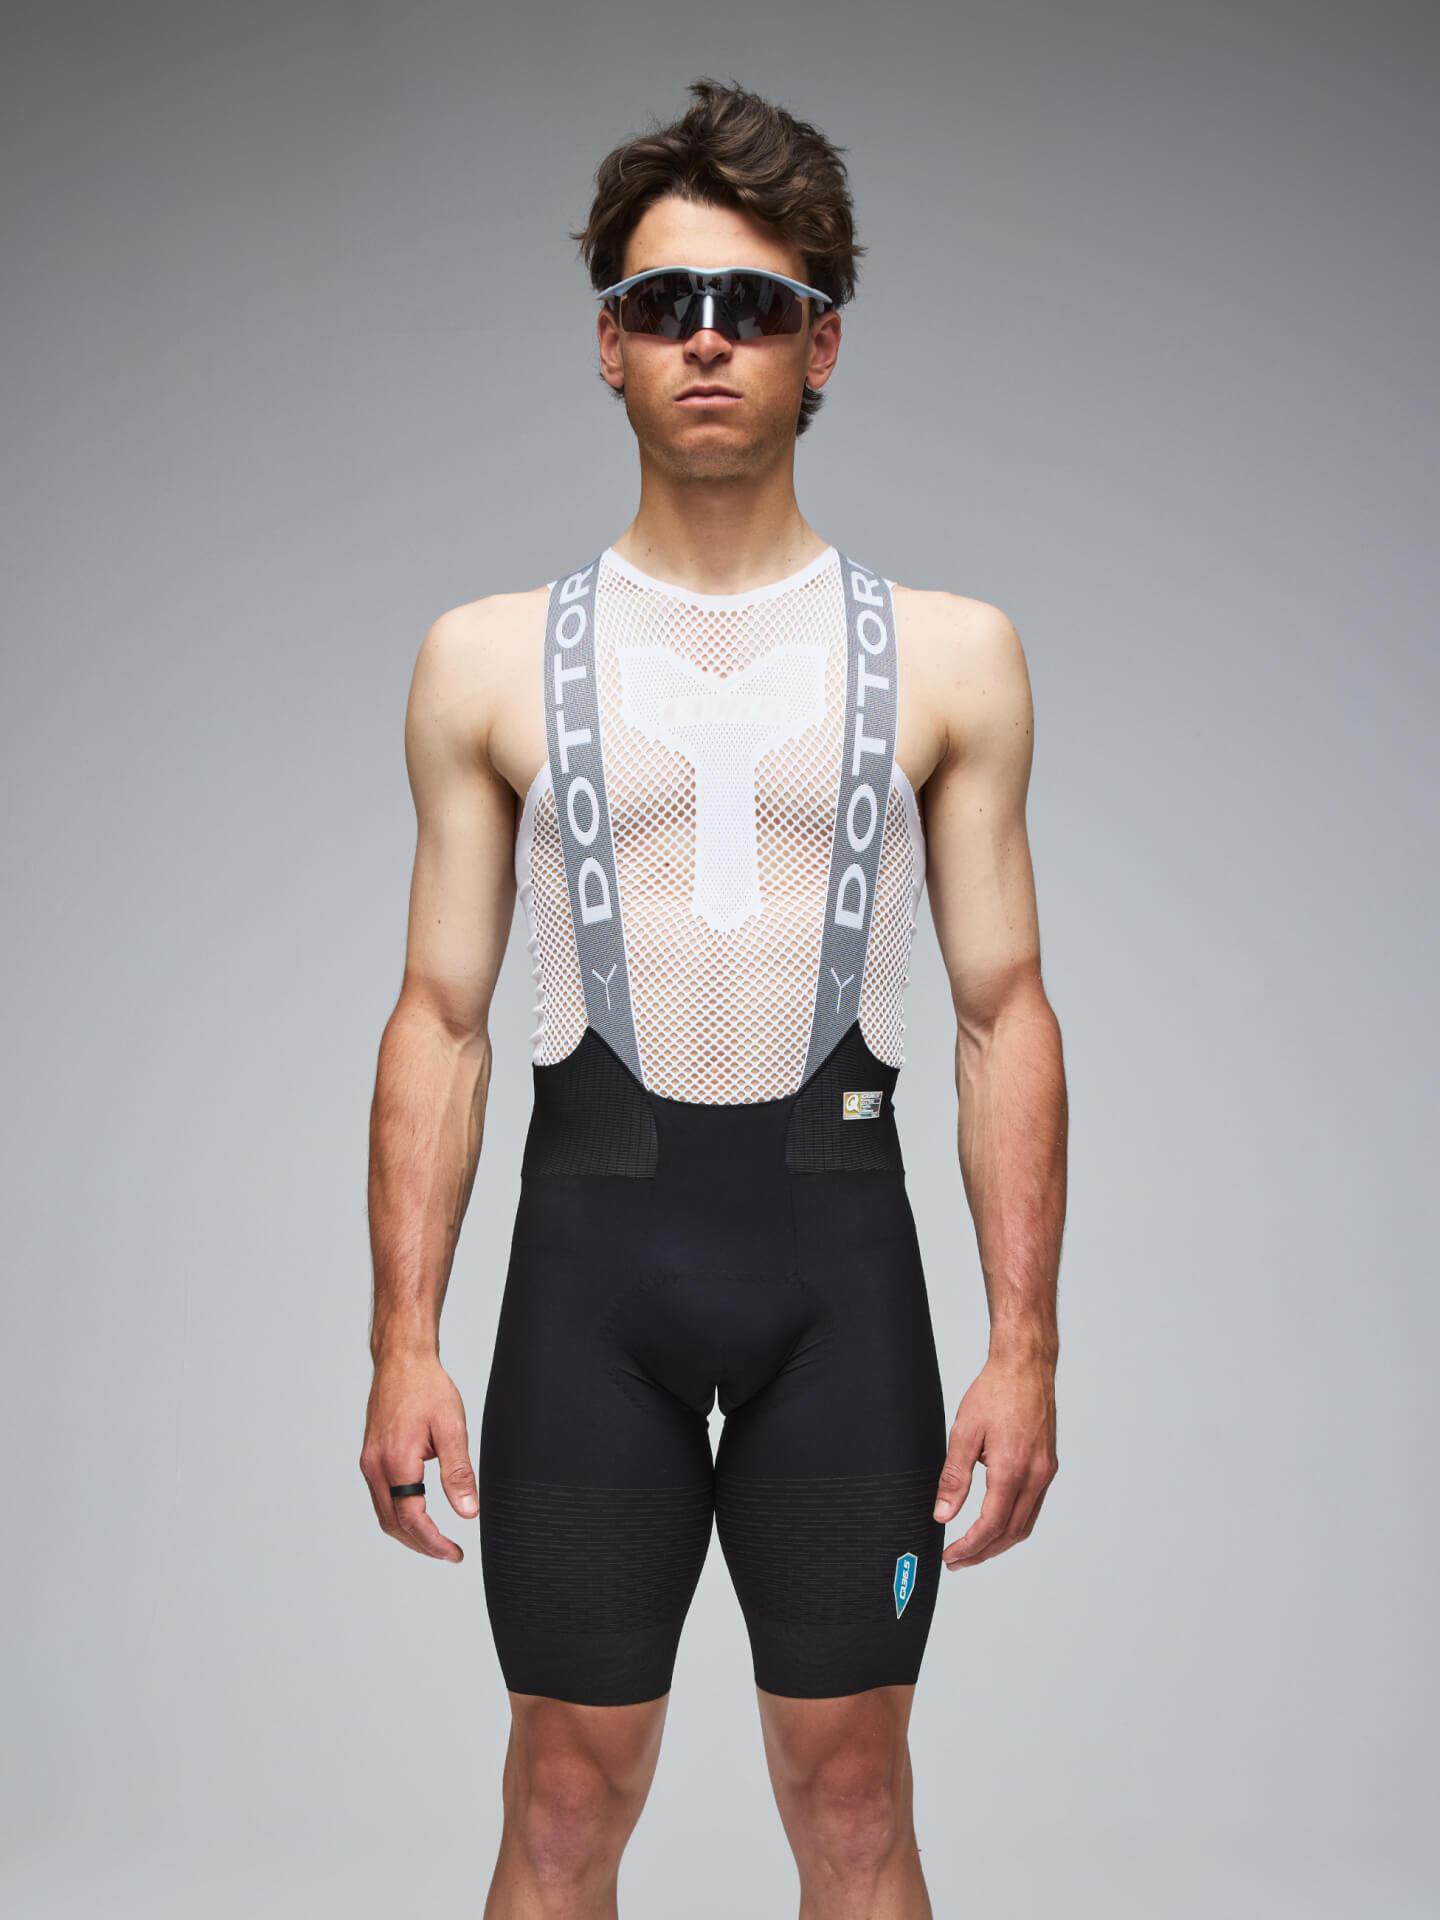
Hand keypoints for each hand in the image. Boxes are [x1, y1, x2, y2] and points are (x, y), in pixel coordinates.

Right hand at [359, 1350, 477, 1561]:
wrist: (401, 1360)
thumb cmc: (427, 1387)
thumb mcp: (452, 1427)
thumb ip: (459, 1472)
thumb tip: (469, 1512)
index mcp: (396, 1461)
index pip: (412, 1518)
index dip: (434, 1543)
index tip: (455, 1554)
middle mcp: (375, 1466)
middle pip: (393, 1523)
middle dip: (421, 1544)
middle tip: (450, 1553)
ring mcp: (369, 1462)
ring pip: (384, 1514)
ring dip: (409, 1532)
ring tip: (437, 1540)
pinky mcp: (370, 1457)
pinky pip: (381, 1498)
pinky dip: (399, 1514)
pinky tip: (418, 1514)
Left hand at [932, 1353, 1056, 1569]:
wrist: (1026, 1365)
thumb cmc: (995, 1391)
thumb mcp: (964, 1432)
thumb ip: (953, 1477)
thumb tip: (942, 1514)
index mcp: (1013, 1468)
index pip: (991, 1525)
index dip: (969, 1546)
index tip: (950, 1556)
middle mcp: (1036, 1475)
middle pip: (1012, 1533)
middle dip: (983, 1552)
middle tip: (957, 1560)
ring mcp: (1046, 1471)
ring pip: (1026, 1523)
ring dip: (999, 1542)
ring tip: (973, 1547)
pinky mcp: (1048, 1465)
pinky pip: (1033, 1506)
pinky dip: (1013, 1522)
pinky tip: (995, 1521)